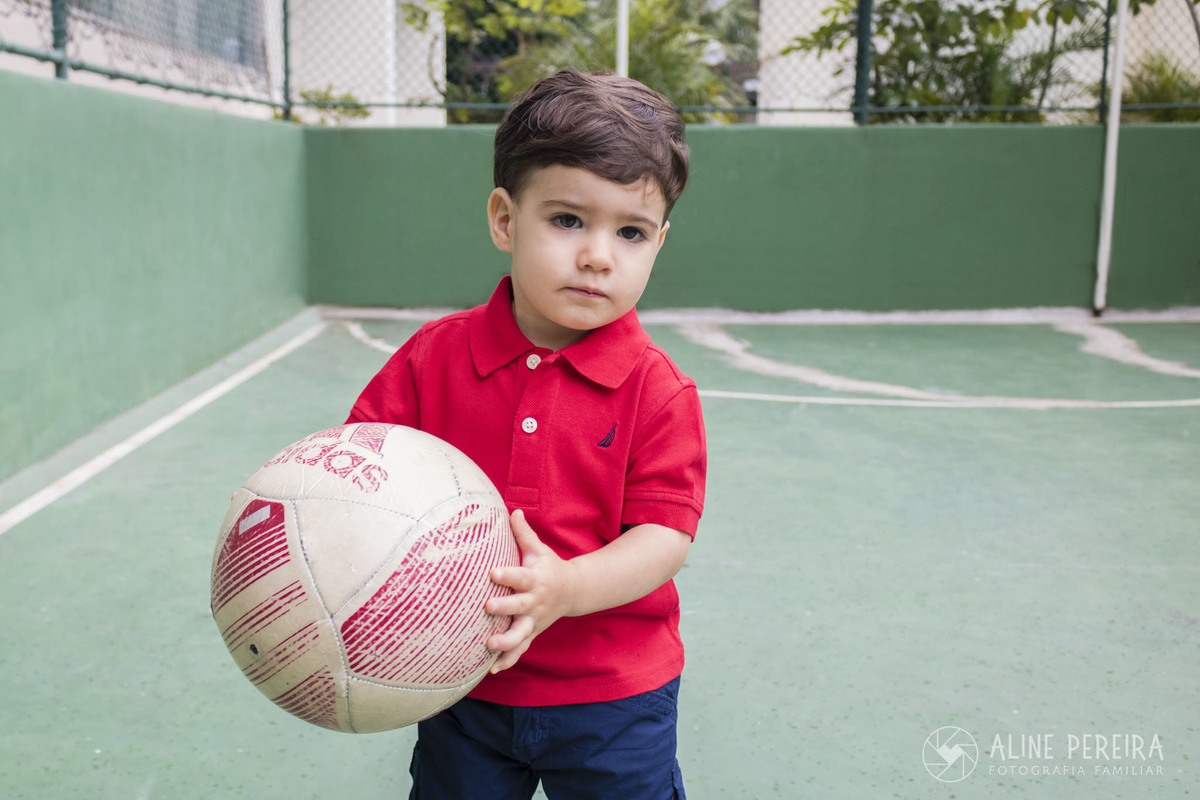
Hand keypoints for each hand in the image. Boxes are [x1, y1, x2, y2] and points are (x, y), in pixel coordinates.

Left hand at [484, 509, 574, 672]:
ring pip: (521, 633)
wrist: (574, 591)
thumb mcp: (540, 550)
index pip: (520, 576)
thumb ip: (524, 534)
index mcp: (535, 580)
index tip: (492, 572)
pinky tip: (492, 668)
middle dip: (504, 607)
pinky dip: (508, 659)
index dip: (507, 574)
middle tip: (487, 606)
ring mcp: (534, 620)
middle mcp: (535, 602)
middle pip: (519, 606)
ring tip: (489, 644)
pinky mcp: (532, 633)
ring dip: (506, 640)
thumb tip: (512, 510)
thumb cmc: (550, 567)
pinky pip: (521, 649)